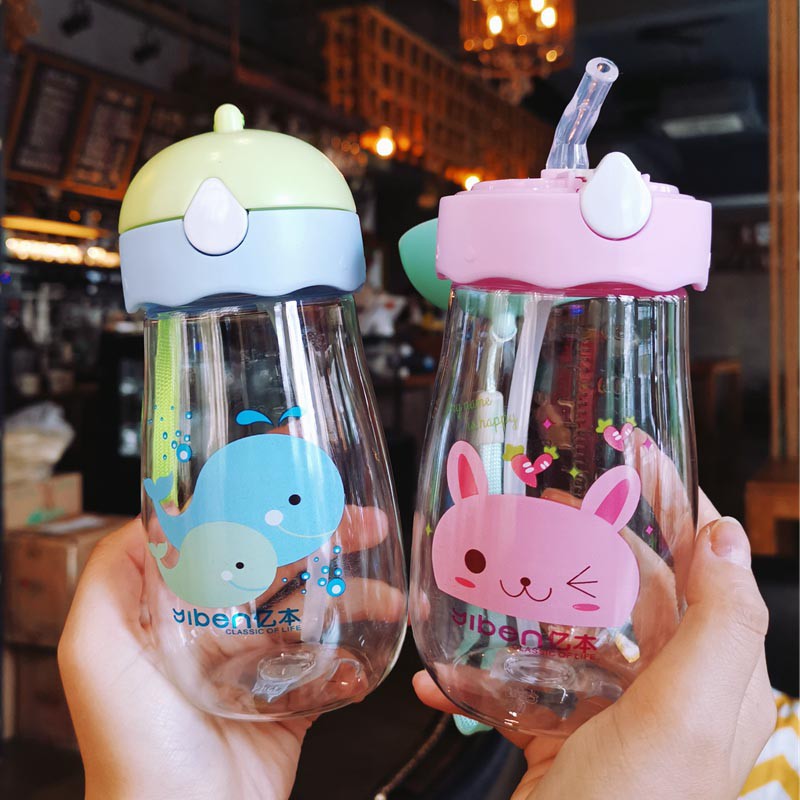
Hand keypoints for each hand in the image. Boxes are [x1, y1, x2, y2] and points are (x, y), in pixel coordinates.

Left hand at [59, 511, 403, 799]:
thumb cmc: (135, 741)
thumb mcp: (96, 649)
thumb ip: (109, 576)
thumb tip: (148, 515)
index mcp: (180, 613)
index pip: (225, 543)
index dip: (261, 509)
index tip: (296, 483)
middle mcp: (220, 631)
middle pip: (280, 569)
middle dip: (323, 541)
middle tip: (365, 524)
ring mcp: (261, 665)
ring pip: (313, 609)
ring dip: (353, 592)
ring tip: (387, 592)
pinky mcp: (293, 698)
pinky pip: (332, 660)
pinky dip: (358, 645)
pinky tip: (376, 634)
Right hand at [415, 438, 775, 799]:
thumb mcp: (687, 716)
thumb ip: (719, 625)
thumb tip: (726, 535)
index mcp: (715, 676)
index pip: (707, 565)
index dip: (677, 503)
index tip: (638, 454)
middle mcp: (670, 689)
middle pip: (633, 586)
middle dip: (590, 537)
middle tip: (545, 500)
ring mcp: (612, 714)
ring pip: (572, 630)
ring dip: (529, 599)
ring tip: (489, 567)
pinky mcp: (562, 738)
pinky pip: (523, 687)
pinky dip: (481, 677)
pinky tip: (440, 673)